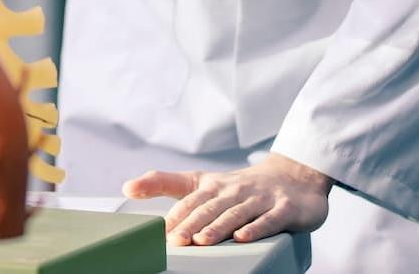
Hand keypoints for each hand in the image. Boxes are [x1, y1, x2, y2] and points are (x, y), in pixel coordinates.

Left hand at [123, 152, 331, 246]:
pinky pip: (269, 221)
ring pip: (236, 214)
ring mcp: (260, 199)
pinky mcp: (283, 209)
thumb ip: (165, 183)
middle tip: (176, 240)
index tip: (160, 231)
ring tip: (202, 241)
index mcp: (212, 185)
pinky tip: (243, 238)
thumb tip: (127, 187)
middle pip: (210, 208)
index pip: (190, 200)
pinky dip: (256, 229)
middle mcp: (234, 190)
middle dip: (192, 223)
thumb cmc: (238, 186)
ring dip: (218, 227)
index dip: (176, 215)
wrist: (292, 177)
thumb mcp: (201, 182)